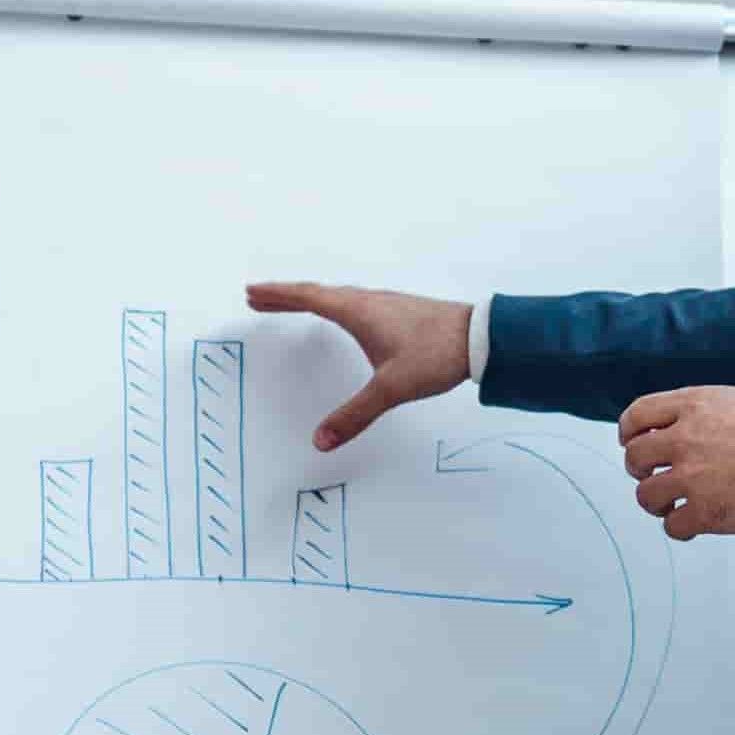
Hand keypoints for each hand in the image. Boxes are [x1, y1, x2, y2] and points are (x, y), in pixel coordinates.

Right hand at [245, 283, 470, 449]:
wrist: (481, 338)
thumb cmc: (435, 355)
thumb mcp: (391, 389)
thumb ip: (355, 415)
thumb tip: (321, 440)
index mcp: (359, 311)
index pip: (308, 298)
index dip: (279, 295)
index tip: (253, 293)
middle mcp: (369, 301)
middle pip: (318, 293)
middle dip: (286, 296)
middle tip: (258, 298)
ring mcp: (385, 304)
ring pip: (337, 296)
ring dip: (309, 298)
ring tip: (290, 303)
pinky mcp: (400, 311)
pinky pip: (355, 302)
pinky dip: (334, 304)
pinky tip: (342, 314)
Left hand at [616, 387, 734, 540]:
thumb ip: (719, 411)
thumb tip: (717, 421)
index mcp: (695, 406)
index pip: (639, 414)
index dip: (629, 430)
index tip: (631, 439)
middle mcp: (685, 439)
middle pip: (635, 456)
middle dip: (640, 469)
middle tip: (651, 476)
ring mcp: (690, 477)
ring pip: (647, 495)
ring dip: (656, 502)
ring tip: (671, 505)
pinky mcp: (703, 511)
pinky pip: (673, 526)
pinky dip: (680, 528)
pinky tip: (693, 525)